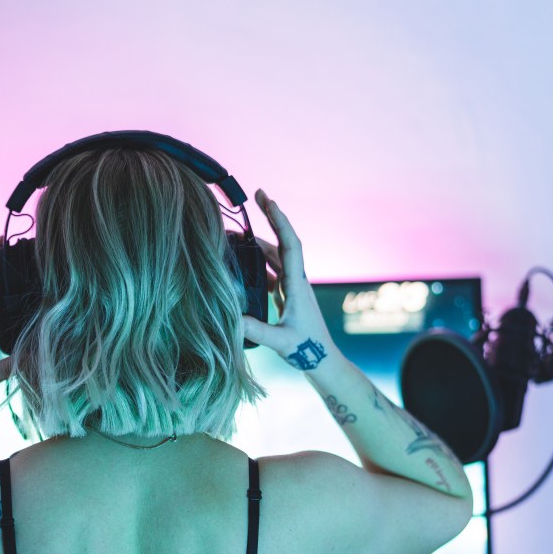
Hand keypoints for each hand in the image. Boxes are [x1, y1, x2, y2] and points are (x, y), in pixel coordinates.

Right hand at [241, 190, 336, 370]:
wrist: (321, 359)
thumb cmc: (307, 350)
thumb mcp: (281, 342)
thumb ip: (257, 330)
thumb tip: (232, 319)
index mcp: (297, 285)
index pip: (290, 245)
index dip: (280, 221)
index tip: (269, 201)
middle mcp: (296, 280)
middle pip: (283, 241)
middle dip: (272, 217)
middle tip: (258, 194)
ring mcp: (292, 286)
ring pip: (276, 255)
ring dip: (261, 239)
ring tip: (238, 229)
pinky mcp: (286, 295)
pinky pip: (271, 271)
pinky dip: (257, 261)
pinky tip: (242, 260)